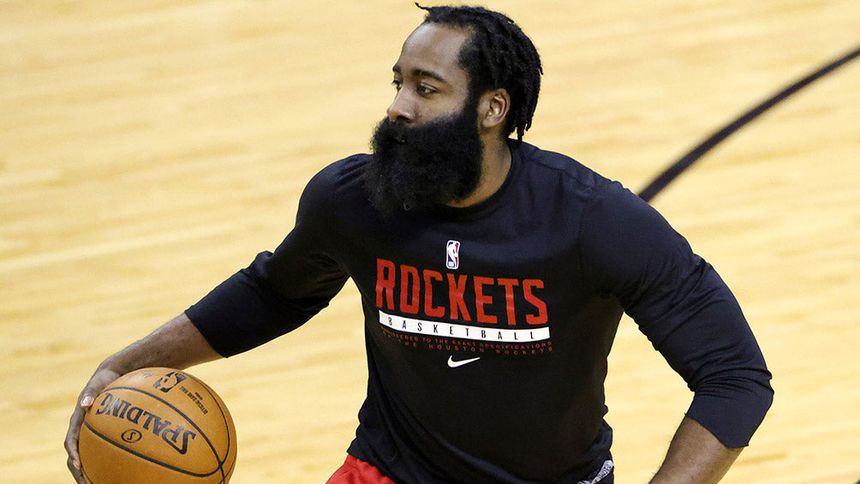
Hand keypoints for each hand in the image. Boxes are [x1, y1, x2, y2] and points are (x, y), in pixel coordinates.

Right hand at [64, 367, 120, 482]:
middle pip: (74, 454)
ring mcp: (90, 431)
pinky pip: (101, 448)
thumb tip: (84, 403)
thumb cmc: (104, 379)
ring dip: (89, 470)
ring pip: (86, 454)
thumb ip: (90, 392)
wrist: (111, 374)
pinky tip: (119, 469)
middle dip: (78, 470)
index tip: (77, 464)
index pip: (70, 440)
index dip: (72, 453)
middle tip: (85, 483)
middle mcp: (81, 428)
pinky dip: (105, 459)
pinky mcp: (100, 431)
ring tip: (97, 483)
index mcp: (77, 420)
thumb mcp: (97, 383)